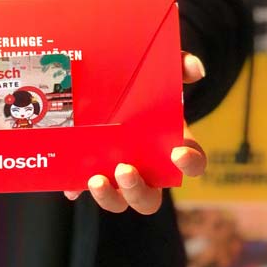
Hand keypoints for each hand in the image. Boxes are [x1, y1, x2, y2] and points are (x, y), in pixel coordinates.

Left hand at [63, 52, 206, 214]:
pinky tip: (71, 185)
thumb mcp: (161, 70)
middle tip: (125, 168)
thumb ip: (180, 65)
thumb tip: (195, 68)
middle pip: (149, 199)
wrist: (108, 86)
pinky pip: (83, 190)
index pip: (191, 163)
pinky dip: (77, 189)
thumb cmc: (144, 86)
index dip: (190, 164)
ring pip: (119, 201)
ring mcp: (117, 175)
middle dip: (138, 190)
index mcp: (170, 147)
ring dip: (109, 197)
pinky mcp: (91, 172)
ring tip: (96, 179)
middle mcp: (146, 169)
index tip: (178, 154)